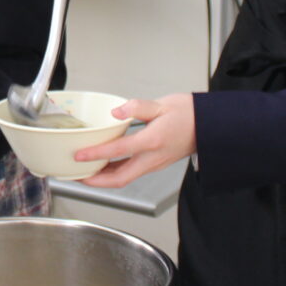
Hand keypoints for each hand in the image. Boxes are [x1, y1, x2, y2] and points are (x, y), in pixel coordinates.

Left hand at [73, 93, 197, 187]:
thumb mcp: (161, 104)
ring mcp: (153, 164)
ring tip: (84, 173)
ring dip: (103, 180)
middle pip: (120, 179)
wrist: (209, 126)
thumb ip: (137, 107)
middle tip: (76, 175)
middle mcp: (152, 158)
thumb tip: (116, 112)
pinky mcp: (154, 164)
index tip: (80, 155)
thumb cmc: (188, 114)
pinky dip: (113, 173)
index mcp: (153, 141)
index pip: (119, 151)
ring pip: (124, 179)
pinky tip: (103, 167)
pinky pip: (130, 173)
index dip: (97, 154)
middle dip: (95, 181)